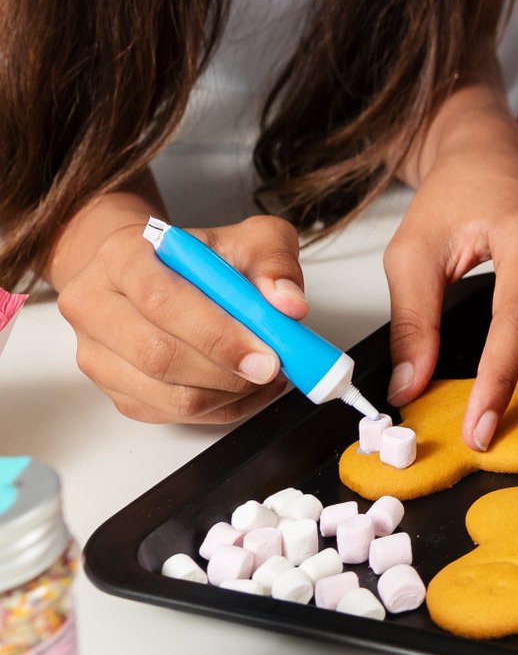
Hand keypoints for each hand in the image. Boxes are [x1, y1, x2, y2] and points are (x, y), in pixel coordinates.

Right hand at [55, 211, 306, 423]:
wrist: (161, 270)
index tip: (266, 350)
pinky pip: (168, 415)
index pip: (161, 299)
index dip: (216, 332)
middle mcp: (94, 305)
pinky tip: (248, 388)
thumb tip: (287, 305)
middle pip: (156, 354)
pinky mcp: (112, 390)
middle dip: (225, 369)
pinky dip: (219, 408)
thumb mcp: (252, 238)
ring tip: (265, 375)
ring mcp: (97, 353)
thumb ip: (275, 264)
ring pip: (164, 395)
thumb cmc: (205, 255)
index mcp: (122, 256)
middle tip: (271, 368)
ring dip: (225, 393)